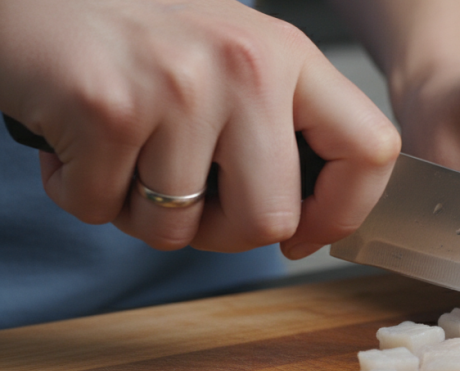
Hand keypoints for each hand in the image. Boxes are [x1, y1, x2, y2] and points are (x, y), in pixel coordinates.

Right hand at [0, 0, 399, 256]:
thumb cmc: (139, 35)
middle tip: (185, 199)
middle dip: (221, 234)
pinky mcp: (107, 108)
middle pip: (269, 219)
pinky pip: (103, 210)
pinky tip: (75, 142)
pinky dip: (80, 192)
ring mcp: (178, 86)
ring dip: (139, 212)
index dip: (342, 213)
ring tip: (122, 155)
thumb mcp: (234, 57)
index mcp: (288, 56)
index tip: (303, 233)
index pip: (373, 150)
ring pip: (178, 228)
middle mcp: (245, 66)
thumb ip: (280, 125)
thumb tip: (309, 221)